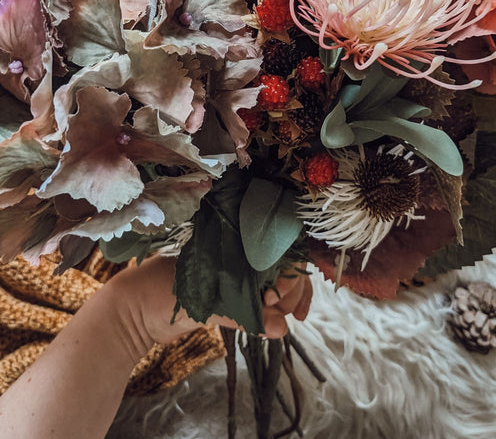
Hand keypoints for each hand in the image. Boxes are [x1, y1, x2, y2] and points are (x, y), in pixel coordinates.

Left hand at [107, 256, 312, 352]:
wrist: (131, 312)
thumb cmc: (161, 292)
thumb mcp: (204, 300)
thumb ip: (243, 314)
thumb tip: (281, 327)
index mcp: (229, 241)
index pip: (274, 249)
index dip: (287, 273)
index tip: (279, 299)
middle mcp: (236, 253)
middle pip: (279, 264)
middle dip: (290, 288)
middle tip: (287, 314)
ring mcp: (233, 273)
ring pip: (273, 281)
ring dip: (286, 299)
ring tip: (285, 320)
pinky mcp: (229, 293)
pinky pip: (260, 297)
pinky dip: (273, 310)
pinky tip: (280, 323)